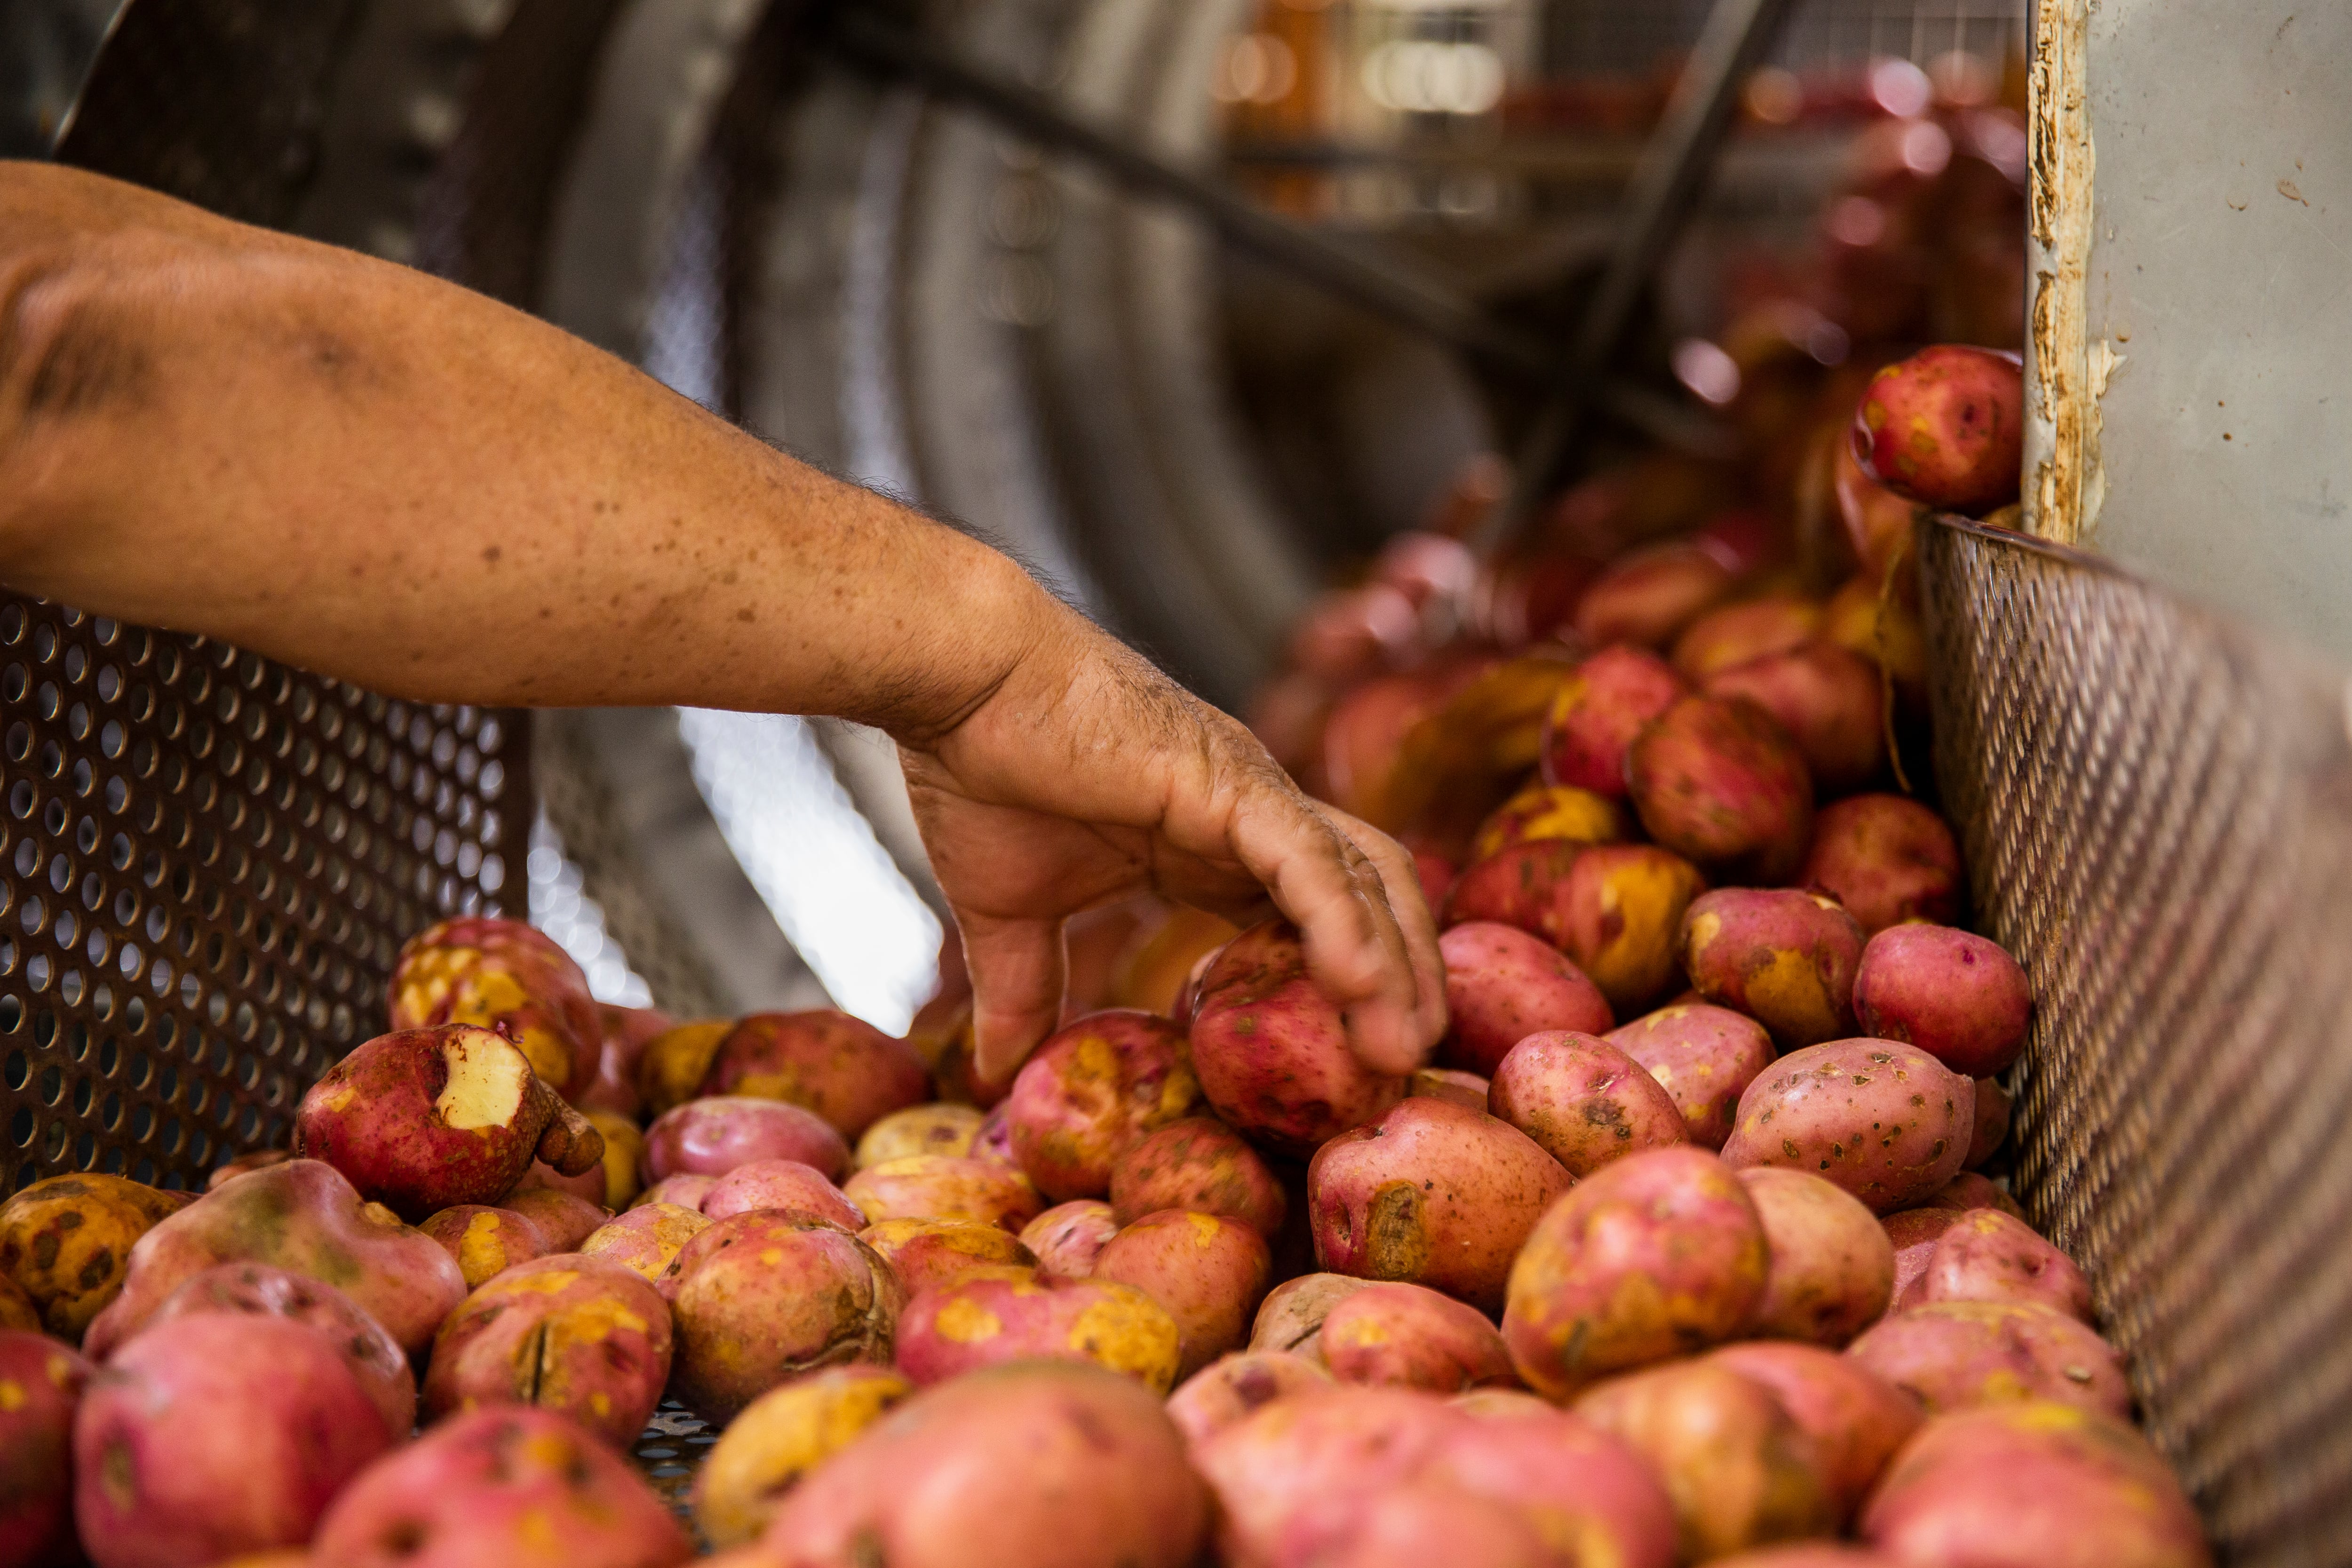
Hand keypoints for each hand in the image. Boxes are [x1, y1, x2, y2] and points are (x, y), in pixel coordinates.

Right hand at [896, 598, 1444, 1086]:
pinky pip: (1311, 862)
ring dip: (1395, 963)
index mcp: (1213, 844)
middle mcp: (1253, 816)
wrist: (959, 679)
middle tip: (1409, 1065)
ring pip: (1361, 880)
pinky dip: (1345, 924)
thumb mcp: (1007, 914)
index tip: (1358, 1063)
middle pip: (1368, 896)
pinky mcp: (1232, 784)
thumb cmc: (979, 769)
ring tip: (1407, 1047)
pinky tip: (1365, 987)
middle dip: (1401, 977)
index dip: (1345, 984)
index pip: (1312, 917)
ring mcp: (1252, 795)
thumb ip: (1021, 991)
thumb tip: (990, 1073)